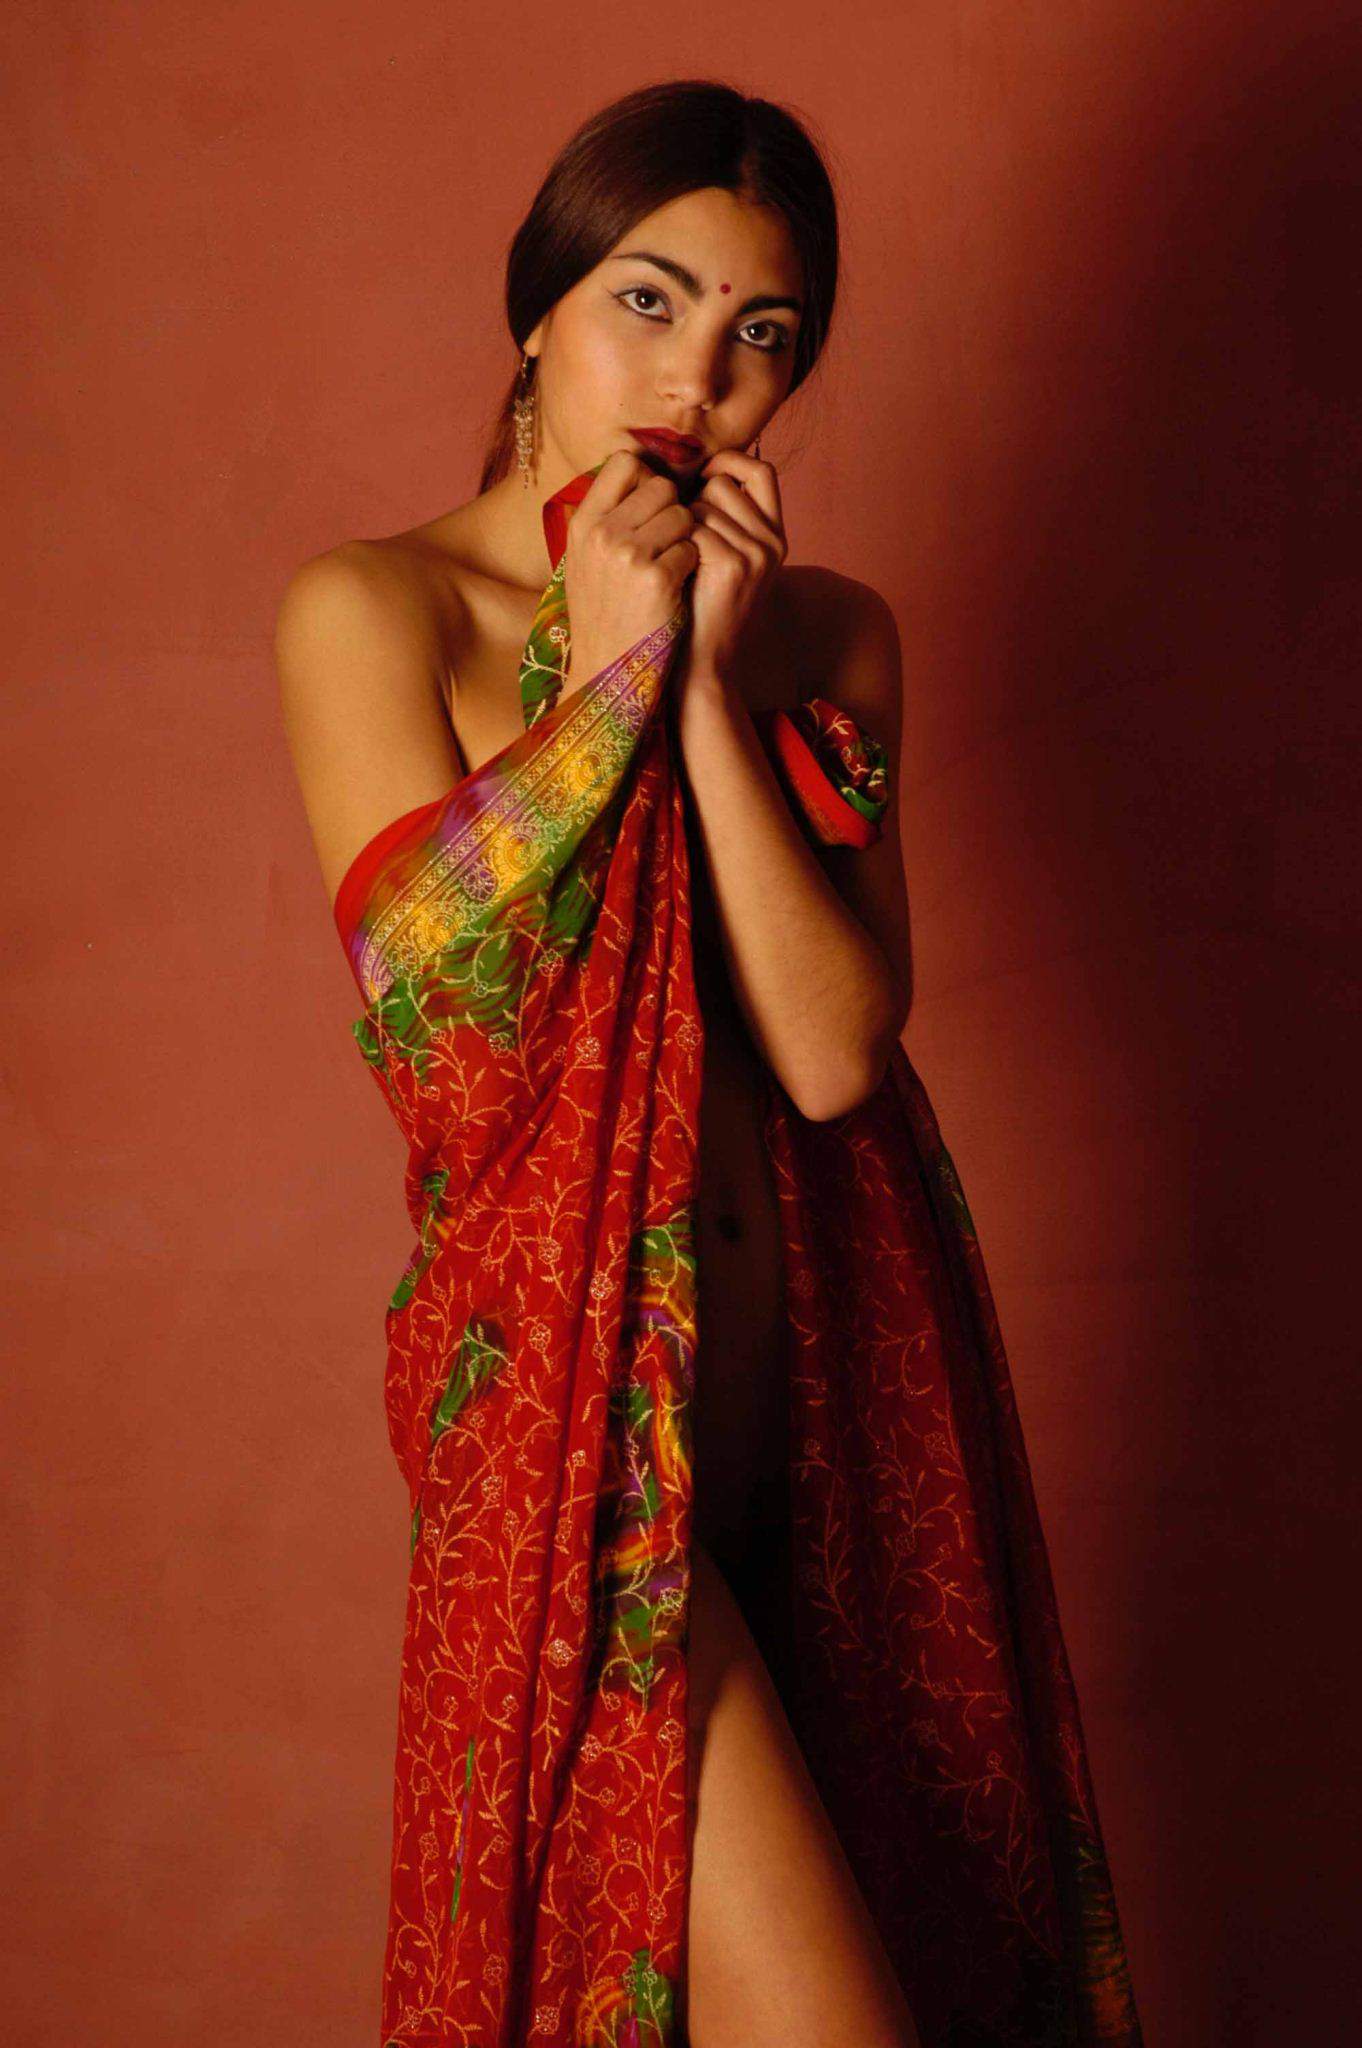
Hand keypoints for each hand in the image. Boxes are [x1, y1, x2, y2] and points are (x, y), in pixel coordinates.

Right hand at [561, 451, 698, 692]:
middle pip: (662, 486)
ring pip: (683, 515)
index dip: (647, 478)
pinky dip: (691, 566)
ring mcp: (629, 555)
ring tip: (671, 566)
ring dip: (686, 538)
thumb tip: (638, 473)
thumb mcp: (584, 561)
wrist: (606, 671)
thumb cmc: (601, 614)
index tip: (652, 505)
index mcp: (582, 523)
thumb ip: (605, 518)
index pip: (624, 463)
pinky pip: (693, 548)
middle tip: (668, 542)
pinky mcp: (658, 578)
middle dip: (673, 510)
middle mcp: (602, 533)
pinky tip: (676, 588)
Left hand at [681, 448, 786, 685]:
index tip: (703, 474)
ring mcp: (757, 553)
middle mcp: (773, 542)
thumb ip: (724, 520)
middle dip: (693, 502)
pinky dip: (675, 544)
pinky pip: (693, 527)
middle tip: (682, 542)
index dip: (730, 461)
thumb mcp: (723, 561)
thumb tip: (699, 471)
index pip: (761, 471)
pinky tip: (675, 571)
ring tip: (679, 561)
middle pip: (723, 483)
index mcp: (775, 537)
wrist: (704, 665)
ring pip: (704, 503)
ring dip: (680, 525)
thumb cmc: (700, 610)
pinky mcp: (734, 565)